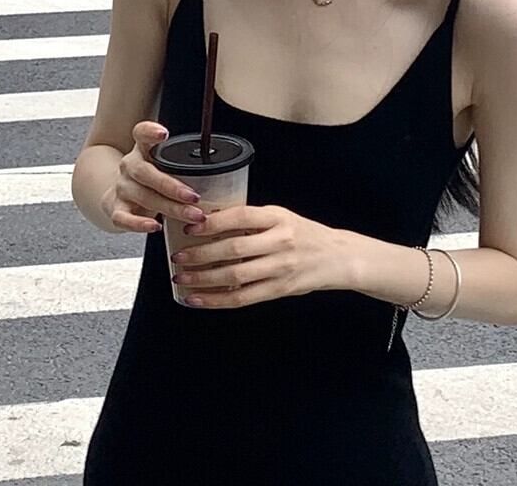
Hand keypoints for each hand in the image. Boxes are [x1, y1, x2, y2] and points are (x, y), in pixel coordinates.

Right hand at [100, 121, 206, 233]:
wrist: (117, 196)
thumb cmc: (150, 179)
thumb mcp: (162, 165)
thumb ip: (182, 164)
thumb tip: (226, 171)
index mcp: (142, 150)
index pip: (141, 133)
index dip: (150, 131)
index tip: (164, 133)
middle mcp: (129, 166)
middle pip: (146, 172)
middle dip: (172, 186)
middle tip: (194, 196)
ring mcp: (121, 187)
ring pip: (143, 196)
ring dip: (170, 208)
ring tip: (192, 215)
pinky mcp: (116, 209)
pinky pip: (124, 218)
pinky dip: (139, 224)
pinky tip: (155, 226)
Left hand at [170, 204, 353, 308]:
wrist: (337, 257)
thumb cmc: (304, 234)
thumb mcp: (281, 217)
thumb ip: (252, 220)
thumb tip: (210, 220)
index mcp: (279, 218)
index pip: (241, 217)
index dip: (213, 223)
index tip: (191, 227)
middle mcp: (280, 242)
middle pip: (234, 249)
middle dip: (200, 254)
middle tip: (178, 256)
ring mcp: (280, 268)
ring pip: (235, 276)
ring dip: (203, 278)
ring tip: (182, 277)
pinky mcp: (279, 290)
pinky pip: (242, 298)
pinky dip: (216, 300)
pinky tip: (199, 298)